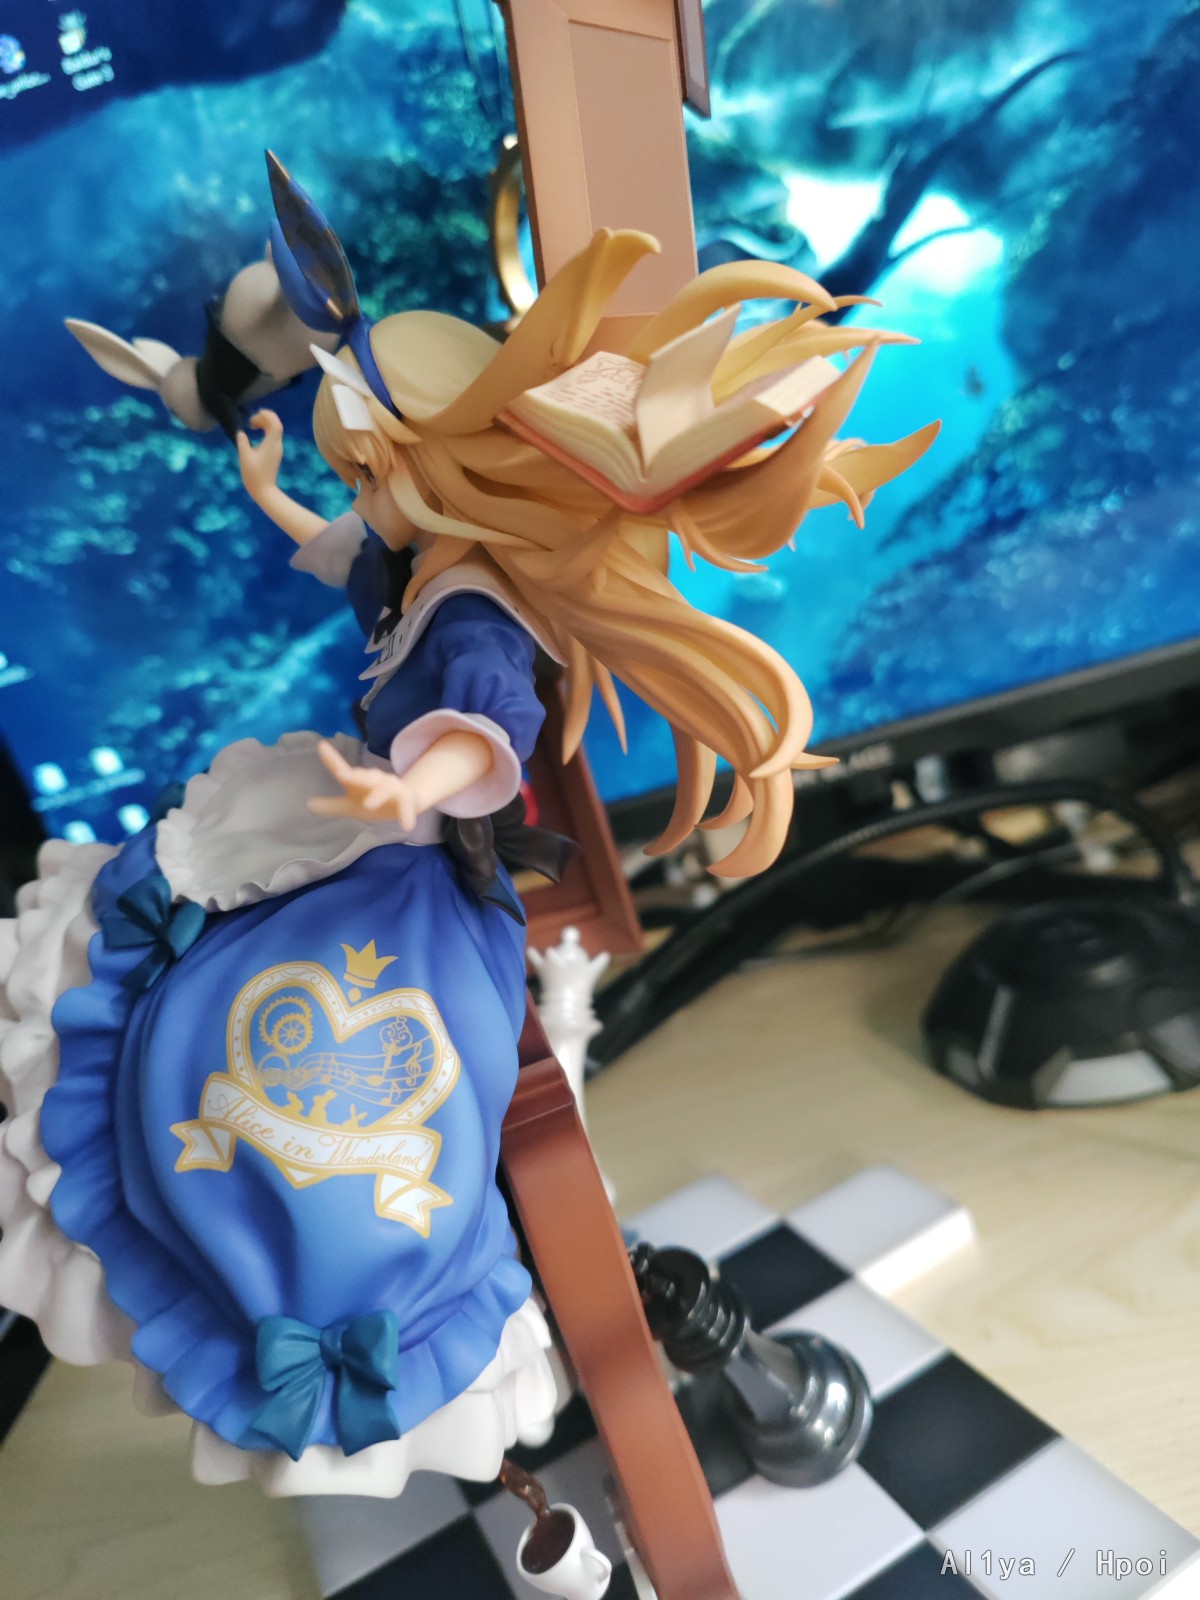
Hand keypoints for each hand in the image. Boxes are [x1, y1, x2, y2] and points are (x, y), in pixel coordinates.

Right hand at [237, 409, 284, 502]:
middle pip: (276, 424)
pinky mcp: (275, 453)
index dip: (267, 415)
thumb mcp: (244, 457)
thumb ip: (242, 442)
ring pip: (275, 430)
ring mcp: (277, 449)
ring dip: (264, 424)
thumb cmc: (254, 475)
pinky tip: (255, 434)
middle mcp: (277, 445)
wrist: (264, 491)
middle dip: (264, 418)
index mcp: (271, 444)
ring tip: (252, 425)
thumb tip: (241, 433)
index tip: (255, 415)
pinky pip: (273, 436)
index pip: (276, 424)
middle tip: (251, 422)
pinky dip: (265, 431)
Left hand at [307, 740, 422, 831]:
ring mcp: (392, 788)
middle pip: (366, 776)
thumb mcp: (351, 805)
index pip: (343, 770)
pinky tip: (406, 827)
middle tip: (344, 775)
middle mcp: (375, 780)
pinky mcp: (406, 799)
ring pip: (386, 787)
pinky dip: (407, 815)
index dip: (331, 759)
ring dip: (378, 794)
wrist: (406, 801)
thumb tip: (308, 804)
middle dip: (357, 776)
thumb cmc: (374, 801)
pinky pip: (406, 806)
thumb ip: (331, 805)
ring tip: (368, 804)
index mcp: (359, 781)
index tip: (320, 745)